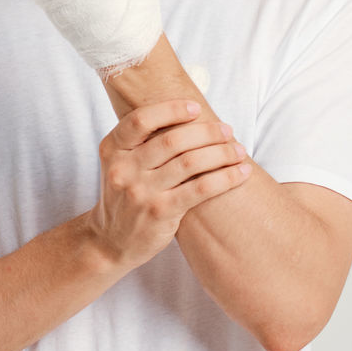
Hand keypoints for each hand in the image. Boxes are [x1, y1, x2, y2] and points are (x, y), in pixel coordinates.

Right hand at [85, 99, 251, 269]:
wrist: (110, 242)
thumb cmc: (125, 196)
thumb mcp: (121, 164)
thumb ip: (143, 142)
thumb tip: (187, 115)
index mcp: (112, 149)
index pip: (141, 119)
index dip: (171, 109)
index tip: (196, 108)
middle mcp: (123, 168)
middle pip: (173, 140)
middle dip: (207, 132)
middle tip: (227, 130)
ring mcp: (140, 192)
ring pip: (190, 163)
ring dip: (221, 153)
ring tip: (239, 151)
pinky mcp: (159, 212)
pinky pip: (200, 189)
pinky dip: (225, 178)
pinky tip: (241, 173)